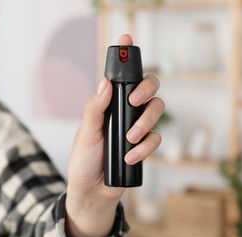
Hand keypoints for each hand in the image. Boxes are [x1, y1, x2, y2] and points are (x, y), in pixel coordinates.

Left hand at [65, 34, 164, 236]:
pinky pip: (156, 139)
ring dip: (146, 124)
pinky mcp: (145, 146)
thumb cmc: (84, 162)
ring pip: (157, 112)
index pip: (119, 79)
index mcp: (108, 106)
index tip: (126, 38)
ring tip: (129, 139)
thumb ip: (94, 109)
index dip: (125, 57)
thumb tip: (105, 84)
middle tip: (135, 101)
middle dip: (146, 90)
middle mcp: (125, 113)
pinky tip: (130, 156)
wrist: (92, 193)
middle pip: (148, 89)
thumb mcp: (85, 134)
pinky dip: (144, 147)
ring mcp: (137, 129)